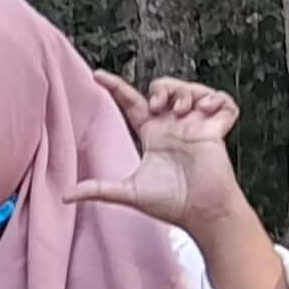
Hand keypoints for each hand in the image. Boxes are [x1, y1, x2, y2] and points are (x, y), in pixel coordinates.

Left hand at [76, 72, 258, 238]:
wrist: (200, 213)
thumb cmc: (170, 204)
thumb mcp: (128, 192)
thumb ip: (97, 189)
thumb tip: (64, 196)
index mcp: (153, 135)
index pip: (132, 103)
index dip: (116, 88)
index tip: (97, 76)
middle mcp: (174, 126)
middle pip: (164, 88)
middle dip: (161, 88)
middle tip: (157, 105)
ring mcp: (197, 126)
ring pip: (191, 89)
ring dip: (184, 92)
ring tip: (181, 111)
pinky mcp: (217, 129)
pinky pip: (223, 102)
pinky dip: (215, 99)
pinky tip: (205, 109)